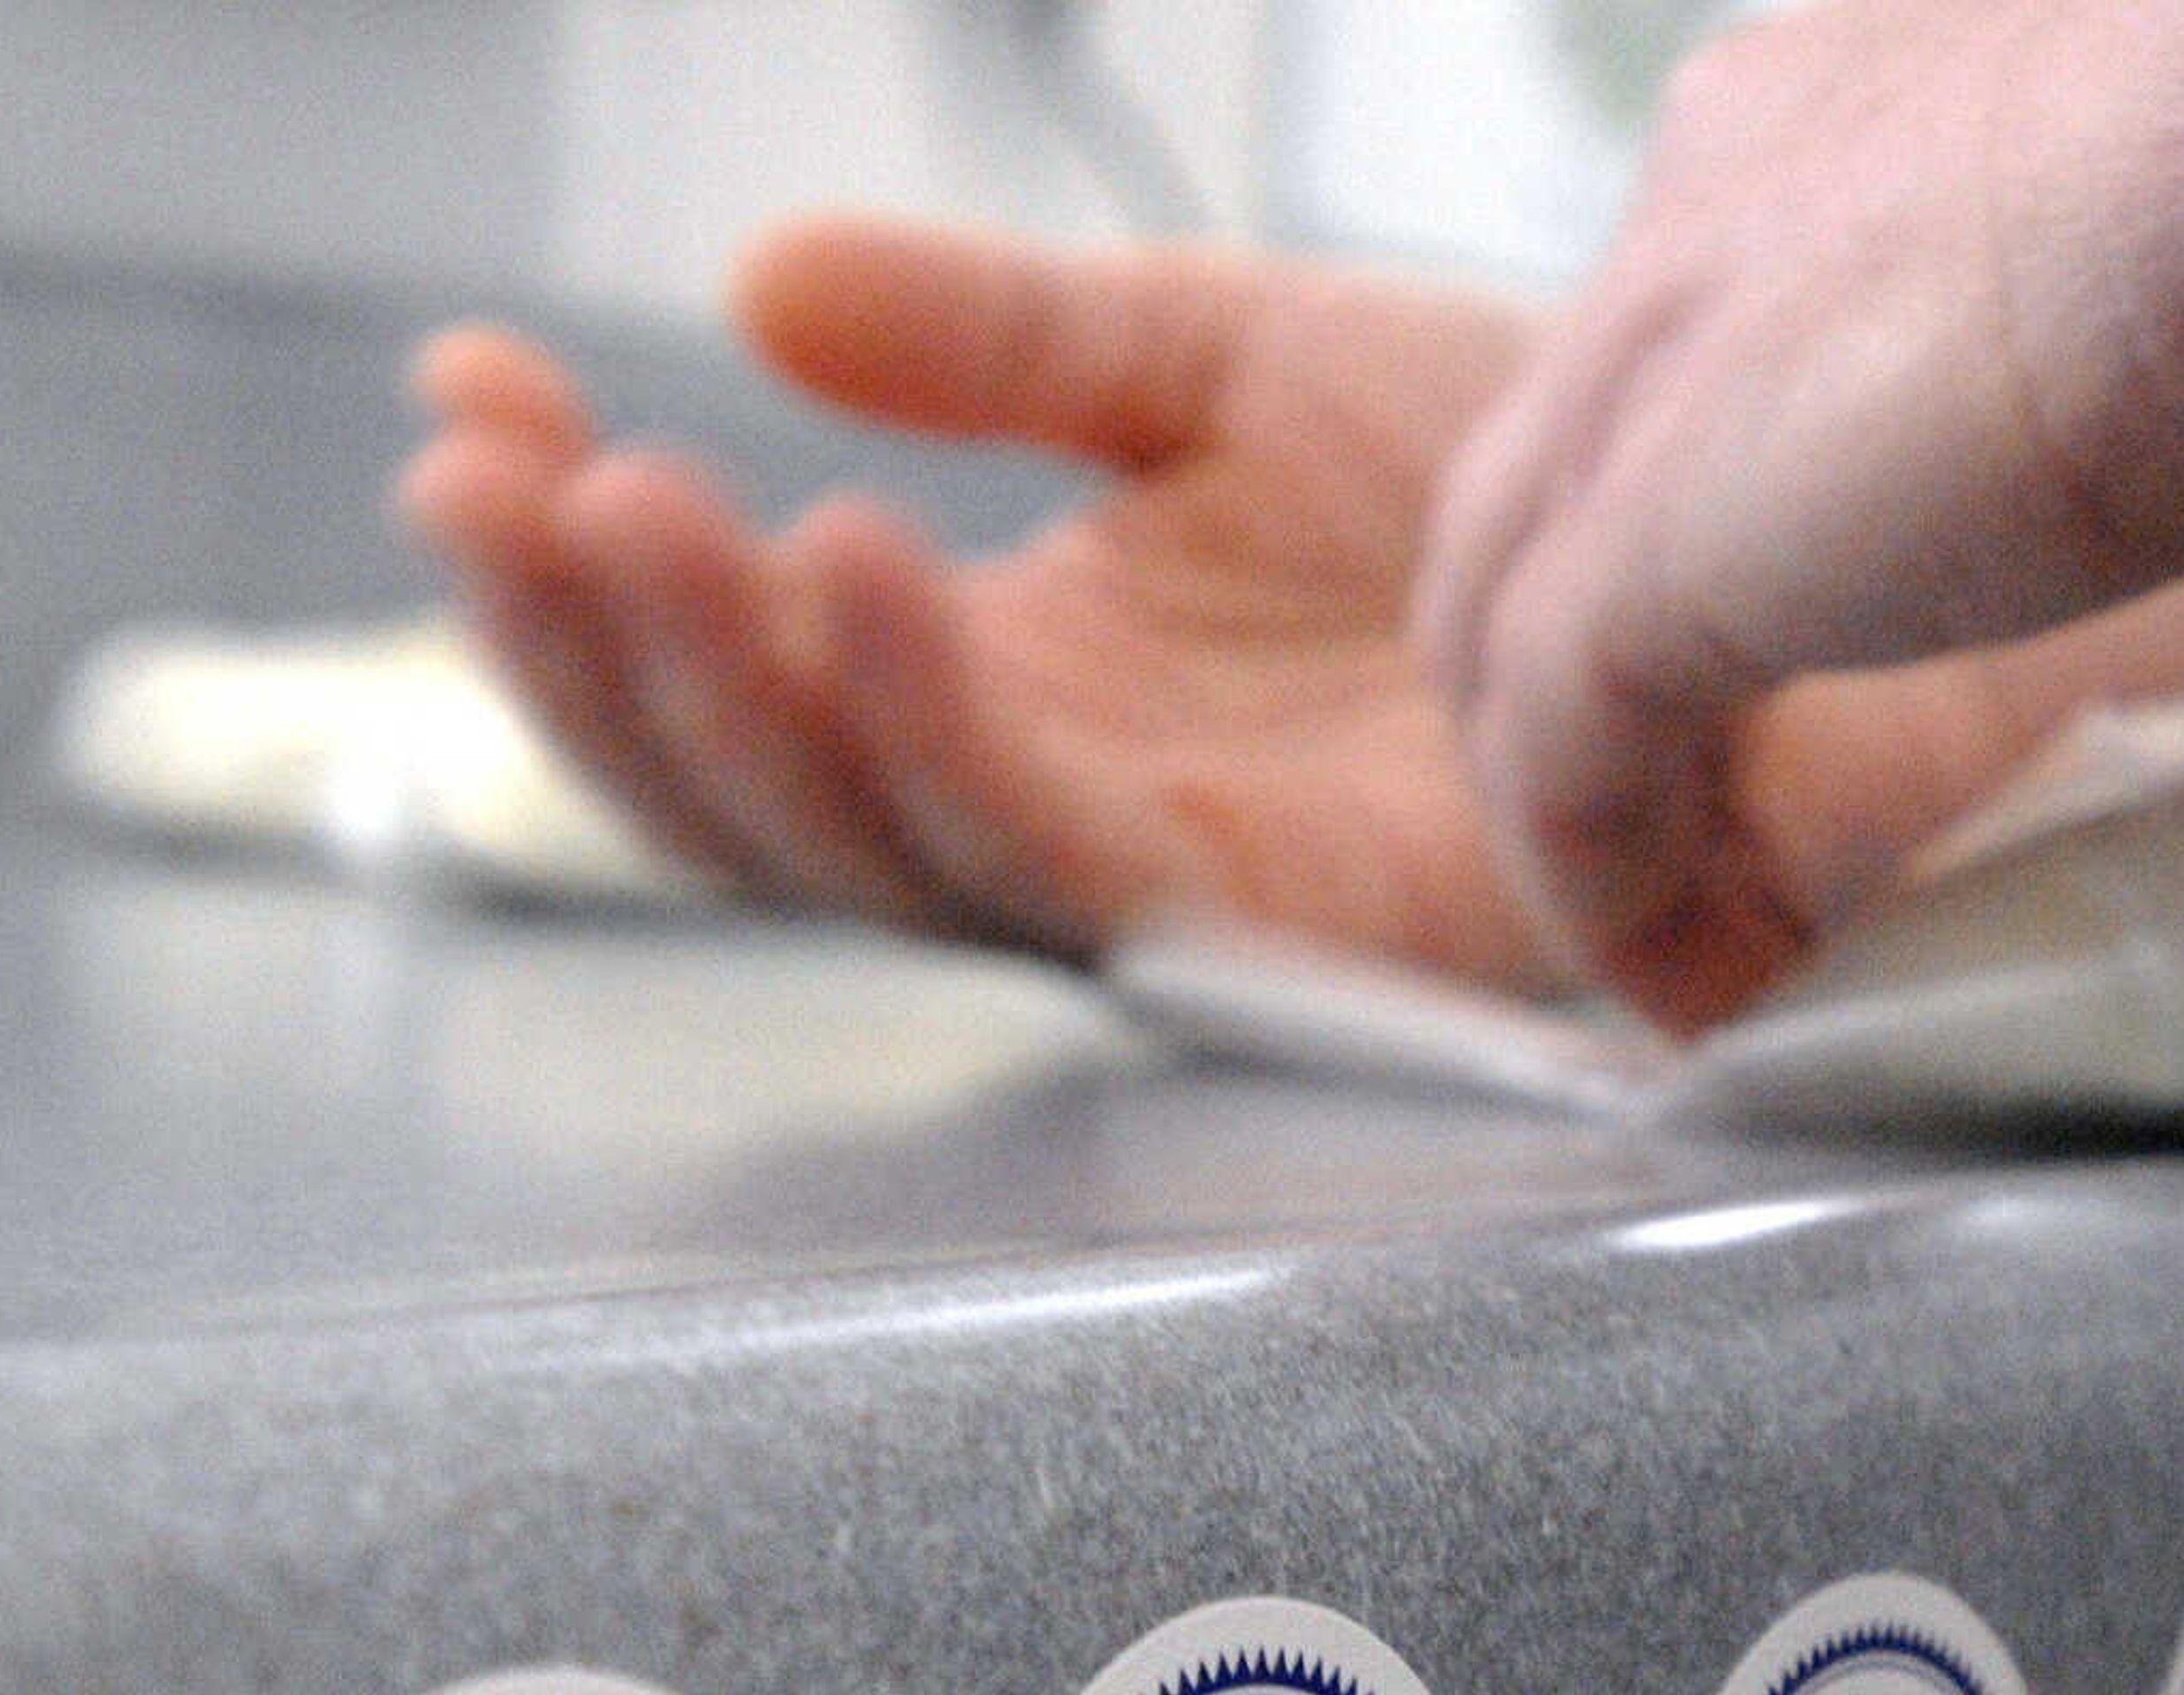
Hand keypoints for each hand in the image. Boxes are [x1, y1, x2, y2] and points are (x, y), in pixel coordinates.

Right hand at [398, 217, 1570, 985]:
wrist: (1716, 520)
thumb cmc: (1494, 470)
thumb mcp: (1197, 355)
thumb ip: (988, 343)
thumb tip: (759, 290)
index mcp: (1008, 677)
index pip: (741, 653)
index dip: (585, 552)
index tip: (467, 398)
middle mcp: (1051, 793)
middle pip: (753, 786)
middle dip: (592, 645)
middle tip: (480, 482)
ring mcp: (1151, 870)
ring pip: (864, 841)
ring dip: (718, 683)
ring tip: (618, 503)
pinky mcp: (1270, 915)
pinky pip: (1052, 851)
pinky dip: (934, 718)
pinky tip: (849, 568)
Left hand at [1415, 0, 2183, 1021]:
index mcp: (1874, 113)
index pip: (1724, 342)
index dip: (1752, 523)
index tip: (1834, 670)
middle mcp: (1724, 196)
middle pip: (1565, 472)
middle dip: (1618, 669)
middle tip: (1727, 844)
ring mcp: (1661, 357)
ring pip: (1516, 616)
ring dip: (1600, 804)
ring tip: (1703, 961)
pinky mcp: (1647, 539)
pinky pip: (1552, 761)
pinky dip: (1609, 895)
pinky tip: (1700, 1000)